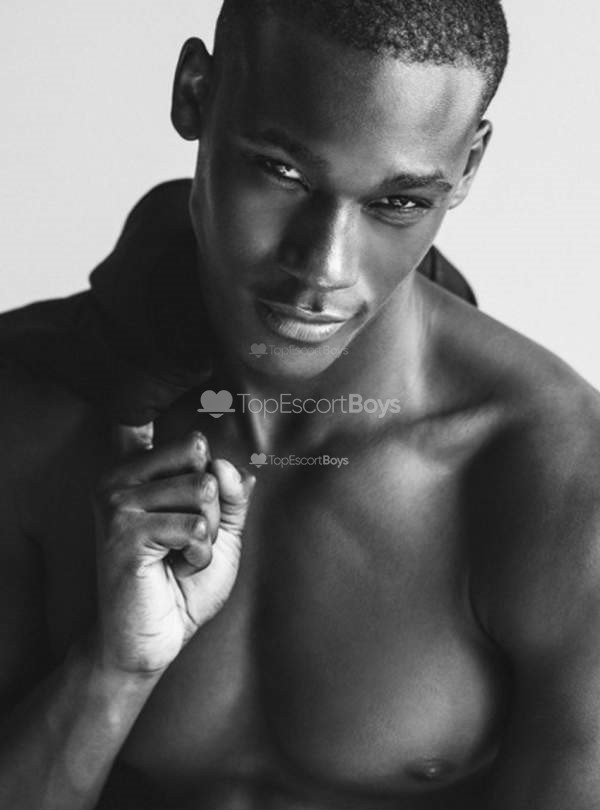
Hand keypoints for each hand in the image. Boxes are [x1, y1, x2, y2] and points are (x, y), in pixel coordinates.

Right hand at [92, 425, 254, 675]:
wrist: (152, 637)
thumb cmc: (183, 582)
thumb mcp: (221, 529)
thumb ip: (232, 493)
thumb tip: (229, 467)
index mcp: (137, 469)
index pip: (194, 442)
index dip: (214, 478)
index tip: (192, 510)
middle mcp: (119, 477)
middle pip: (204, 465)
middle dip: (213, 510)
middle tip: (184, 541)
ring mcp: (118, 502)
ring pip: (203, 490)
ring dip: (207, 535)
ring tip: (178, 555)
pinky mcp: (125, 532)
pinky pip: (196, 527)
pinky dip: (199, 555)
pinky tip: (174, 569)